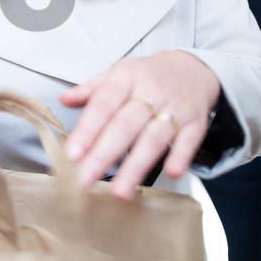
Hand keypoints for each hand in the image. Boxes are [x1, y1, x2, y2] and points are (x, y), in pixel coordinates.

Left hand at [59, 51, 219, 199]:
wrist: (192, 68)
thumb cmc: (147, 76)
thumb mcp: (117, 74)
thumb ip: (91, 90)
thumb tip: (64, 99)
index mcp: (125, 78)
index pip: (103, 105)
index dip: (87, 130)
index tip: (72, 154)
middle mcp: (150, 92)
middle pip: (125, 125)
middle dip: (104, 154)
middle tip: (86, 179)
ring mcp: (174, 108)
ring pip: (154, 138)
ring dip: (136, 165)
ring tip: (120, 191)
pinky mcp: (196, 122)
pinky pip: (189, 140)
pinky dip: (180, 156)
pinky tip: (171, 173)